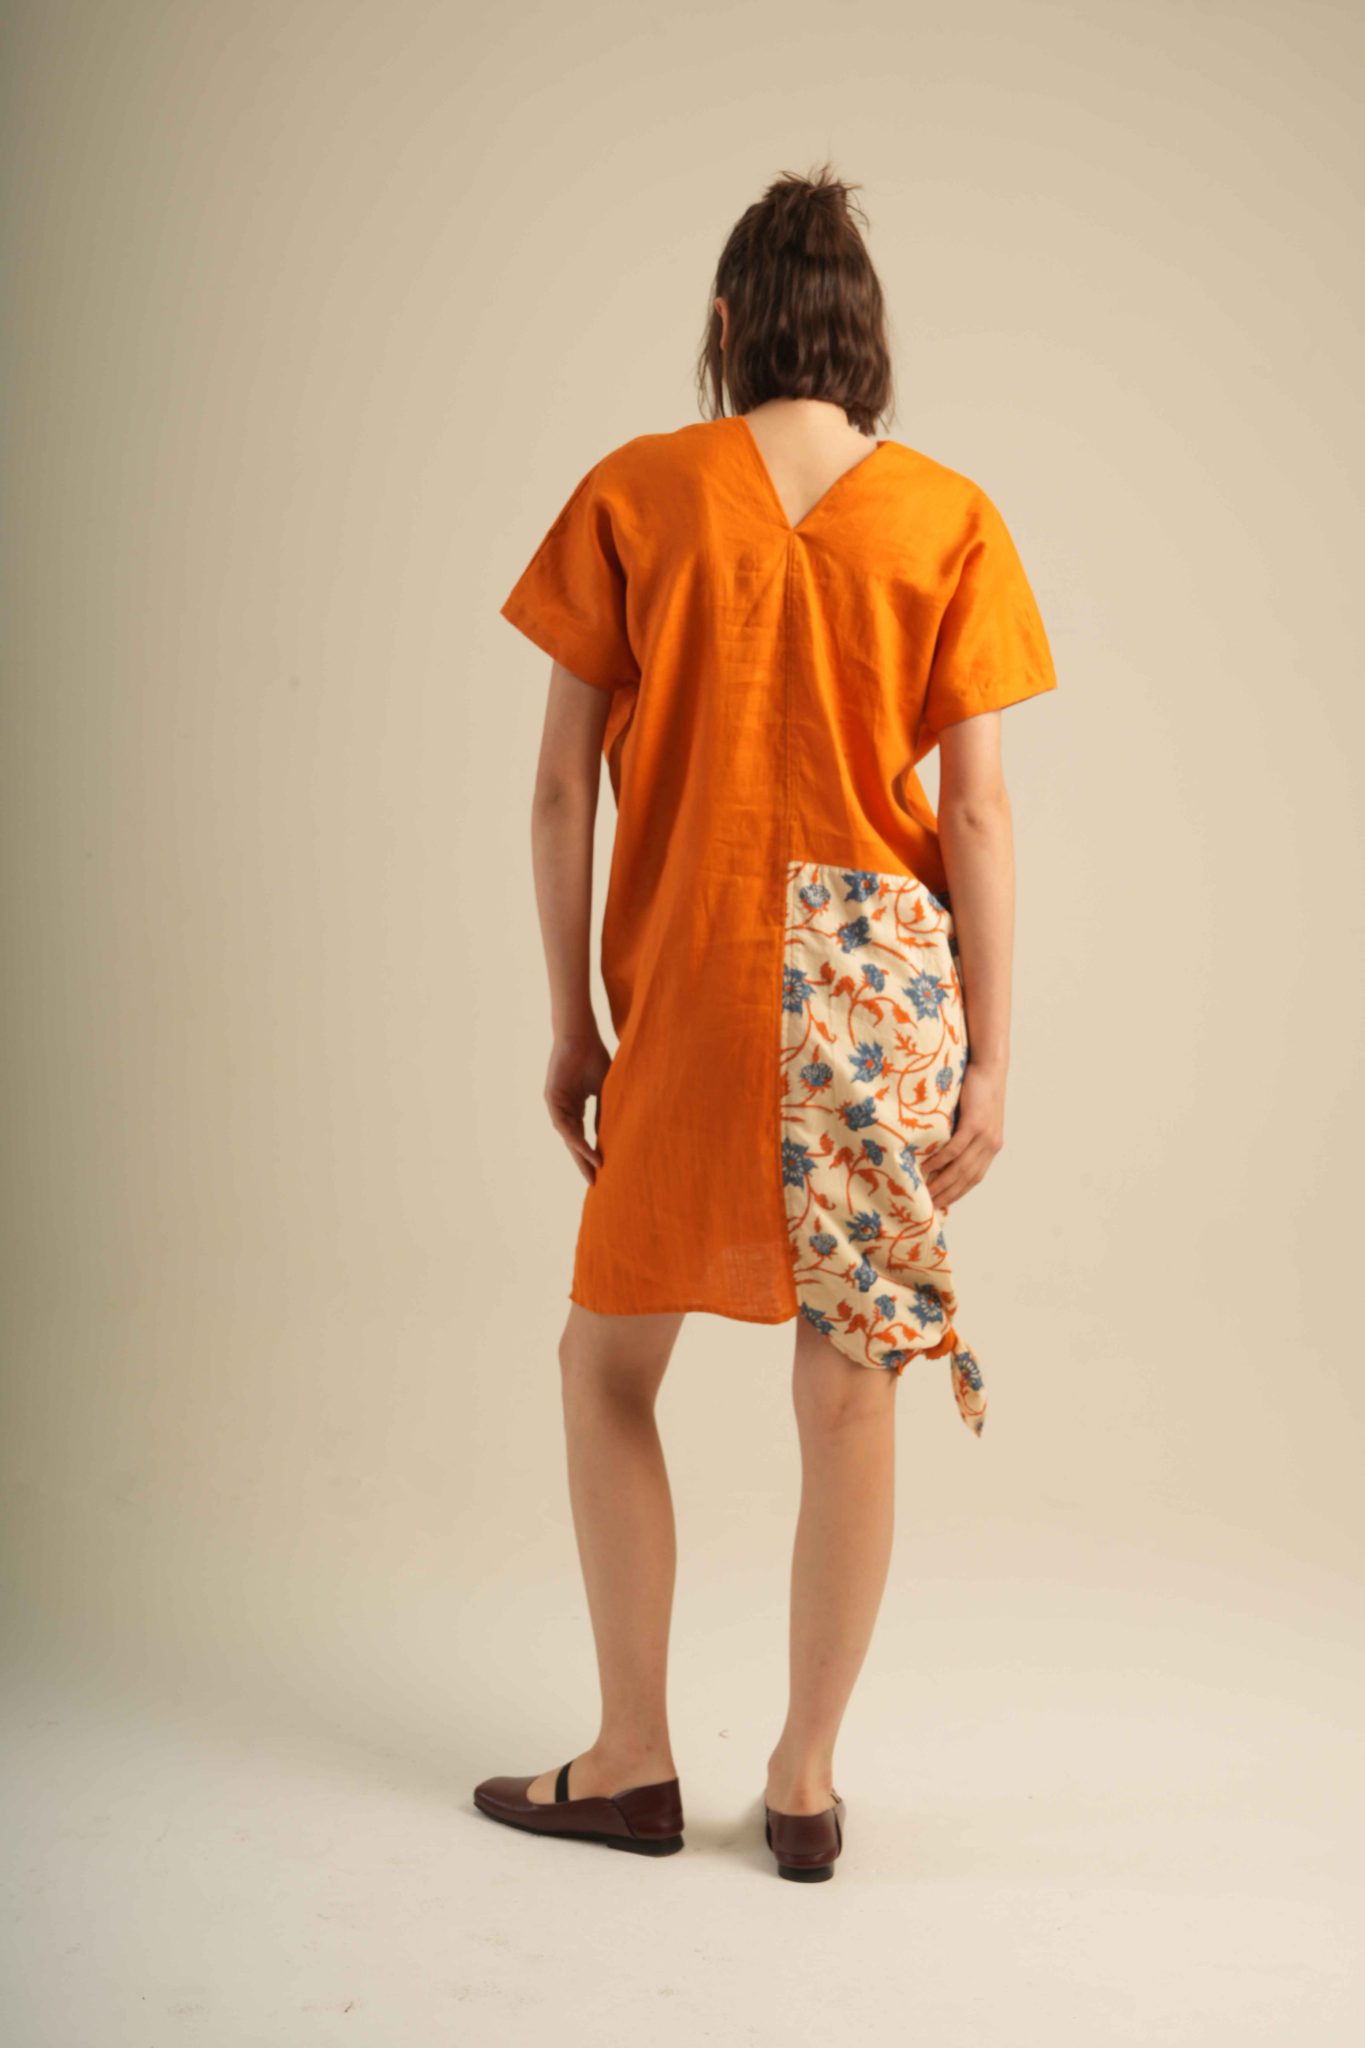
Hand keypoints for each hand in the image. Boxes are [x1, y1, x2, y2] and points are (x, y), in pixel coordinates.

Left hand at [544, 1031, 612, 1184]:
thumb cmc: (593, 1057)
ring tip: (594, 1172)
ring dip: (581, 1156)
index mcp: (575, 1106)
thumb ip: (604, 1112)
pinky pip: (565, 1125)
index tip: (603, 1170)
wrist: (580, 1036)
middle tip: (595, 1182)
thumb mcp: (604, 1091)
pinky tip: (588, 1152)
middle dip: (583, 1163)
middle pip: (574, 1142)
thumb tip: (611, 1137)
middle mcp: (564, 1108)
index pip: (582, 1136)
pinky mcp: (551, 1098)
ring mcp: (556, 1104)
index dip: (591, 1153)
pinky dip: (577, 1140)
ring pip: (569, 1137)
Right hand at [922, 1061, 1004, 1214]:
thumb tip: (941, 1154)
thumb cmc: (976, 1090)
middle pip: (967, 1178)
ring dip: (942, 1182)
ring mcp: (984, 1135)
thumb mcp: (973, 1118)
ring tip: (925, 1192)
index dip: (958, 1193)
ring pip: (962, 1167)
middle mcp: (991, 1145)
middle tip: (928, 1206)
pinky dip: (941, 1161)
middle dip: (948, 1194)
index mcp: (992, 1147)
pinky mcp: (975, 1124)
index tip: (941, 1205)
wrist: (989, 1067)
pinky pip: (956, 1148)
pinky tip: (928, 1169)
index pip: (974, 1178)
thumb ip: (964, 1136)